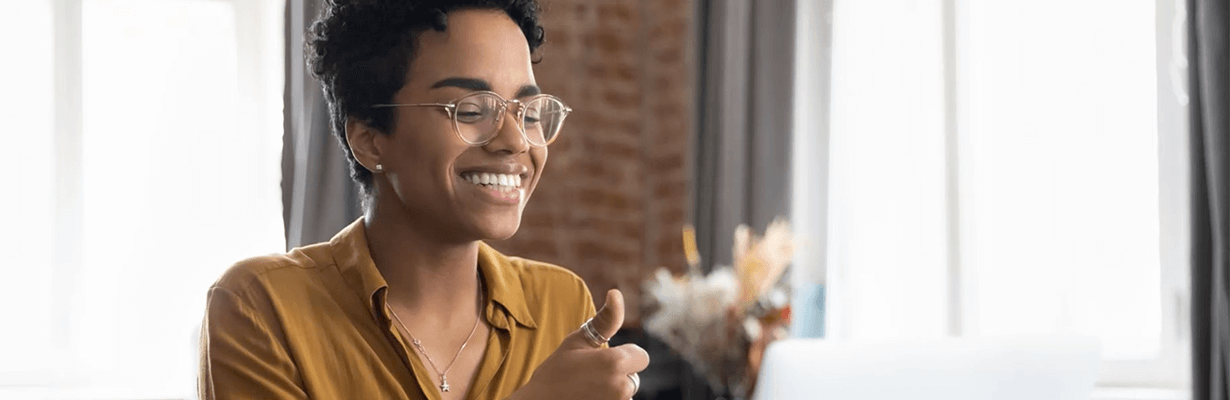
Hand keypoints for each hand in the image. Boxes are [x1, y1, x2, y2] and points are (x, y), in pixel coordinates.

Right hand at [510, 289, 649, 399]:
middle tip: (590, 374)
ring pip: (626, 391)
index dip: (624, 354)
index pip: (641, 356)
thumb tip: (616, 293)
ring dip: (613, 390)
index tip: (602, 358)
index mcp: (615, 362)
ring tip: (586, 388)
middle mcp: (622, 386)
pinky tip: (587, 397)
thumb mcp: (577, 341)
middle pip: (634, 376)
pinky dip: (607, 399)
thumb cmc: (555, 372)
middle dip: (619, 373)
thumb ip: (605, 320)